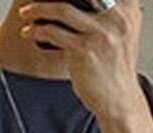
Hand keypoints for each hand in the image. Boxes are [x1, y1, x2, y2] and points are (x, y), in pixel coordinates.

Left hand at [17, 0, 145, 120]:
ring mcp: (101, 34)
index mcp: (127, 9)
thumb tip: (72, 1)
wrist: (120, 101)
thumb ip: (106, 13)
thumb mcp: (120, 33)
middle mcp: (117, 17)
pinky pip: (54, 32)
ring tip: (25, 13)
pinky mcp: (85, 50)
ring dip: (37, 9)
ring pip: (61, 9)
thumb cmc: (114, 69)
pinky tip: (29, 32)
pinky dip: (37, 30)